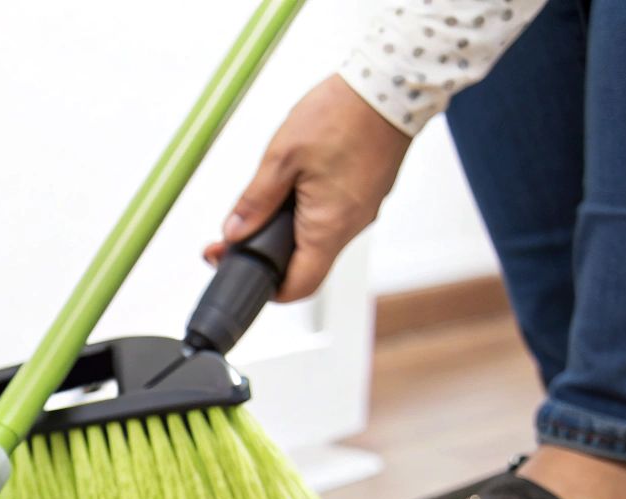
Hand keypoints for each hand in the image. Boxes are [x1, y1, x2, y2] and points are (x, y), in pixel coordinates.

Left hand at [203, 74, 411, 300]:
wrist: (391, 83)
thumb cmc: (342, 114)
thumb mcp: (282, 157)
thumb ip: (255, 201)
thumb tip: (234, 232)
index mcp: (329, 226)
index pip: (299, 286)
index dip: (267, 288)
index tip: (239, 268)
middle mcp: (352, 226)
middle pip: (306, 263)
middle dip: (268, 253)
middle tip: (235, 234)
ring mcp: (363, 210)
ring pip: (318, 238)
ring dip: (287, 229)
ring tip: (263, 203)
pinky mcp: (368, 193)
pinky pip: (333, 215)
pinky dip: (308, 211)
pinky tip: (293, 187)